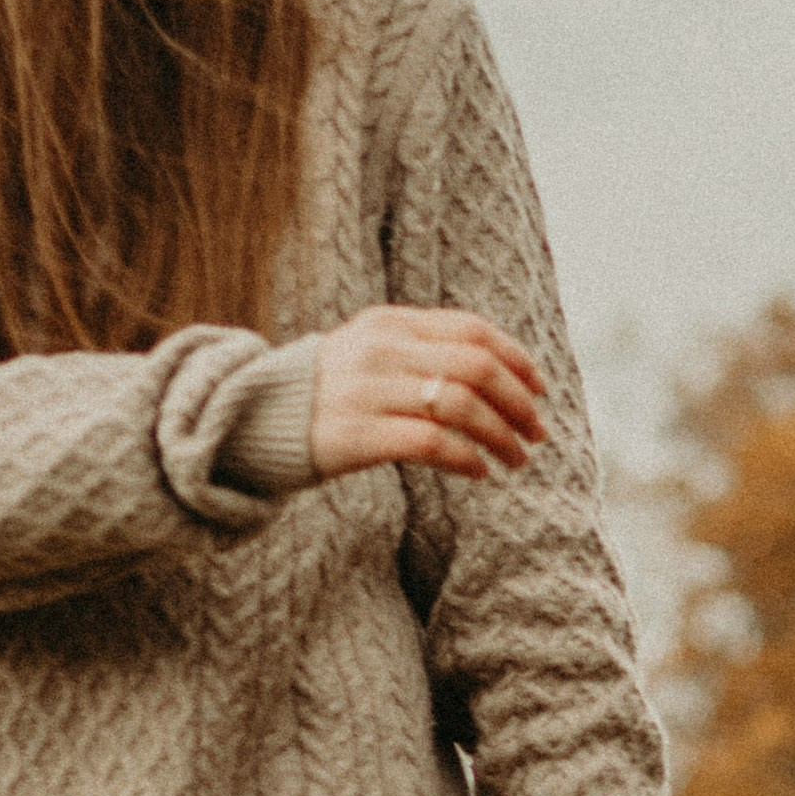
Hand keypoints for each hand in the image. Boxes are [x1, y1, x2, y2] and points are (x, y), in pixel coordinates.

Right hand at [310, 309, 546, 481]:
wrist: (253, 417)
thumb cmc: (329, 391)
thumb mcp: (372, 352)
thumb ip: (424, 350)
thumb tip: (501, 372)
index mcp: (391, 323)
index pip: (473, 330)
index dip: (518, 359)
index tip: (541, 389)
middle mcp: (382, 350)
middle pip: (477, 367)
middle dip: (519, 402)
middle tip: (538, 433)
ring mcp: (368, 391)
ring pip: (462, 405)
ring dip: (501, 436)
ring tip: (515, 459)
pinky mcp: (357, 434)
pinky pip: (432, 443)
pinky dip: (467, 458)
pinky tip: (480, 472)